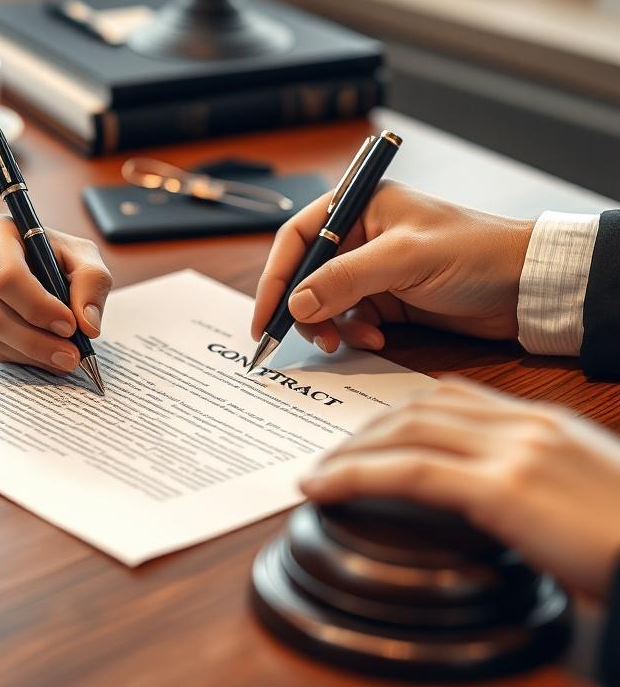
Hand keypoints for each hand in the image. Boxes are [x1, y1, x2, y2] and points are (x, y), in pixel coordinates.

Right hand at [0, 215, 112, 372]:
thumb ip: (92, 282)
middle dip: (37, 340)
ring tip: (69, 356)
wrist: (46, 264)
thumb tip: (87, 325)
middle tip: (73, 353)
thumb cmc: (61, 255)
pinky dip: (29, 357)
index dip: (38, 306)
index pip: (7, 277)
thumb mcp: (84, 256)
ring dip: (36, 353)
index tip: (69, 324)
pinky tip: (52, 353)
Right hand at [252, 181, 534, 352]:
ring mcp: (373, 269)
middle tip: (309, 337)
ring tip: (343, 340)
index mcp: (359, 207)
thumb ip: (344, 280)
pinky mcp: (388, 298)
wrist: (528, 286)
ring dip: (328, 324)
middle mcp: (360, 235)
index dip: (275, 277)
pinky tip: (375, 337)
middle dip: (302, 308)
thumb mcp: (404, 261)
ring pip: (325, 301)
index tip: (264, 316)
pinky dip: (354, 332)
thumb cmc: (475, 253)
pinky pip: (351, 318)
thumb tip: (295, 305)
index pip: (297, 239)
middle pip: (306, 274)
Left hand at [300, 379, 619, 597]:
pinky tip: (324, 487)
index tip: (369, 435)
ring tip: (318, 474)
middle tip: (332, 454)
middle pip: (420, 407)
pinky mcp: (505, 488)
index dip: (399, 413)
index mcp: (543, 423)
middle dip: (367, 430)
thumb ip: (532, 481)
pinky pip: (407, 473)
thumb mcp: (580, 493)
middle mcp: (524, 426)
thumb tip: (492, 500)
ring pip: (406, 432)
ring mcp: (514, 452)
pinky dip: (355, 476)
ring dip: (351, 451)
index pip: (451, 397)